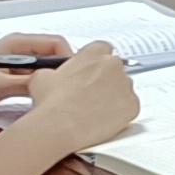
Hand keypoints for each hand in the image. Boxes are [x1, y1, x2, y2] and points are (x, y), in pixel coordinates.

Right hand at [14, 42, 141, 152]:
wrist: (62, 125)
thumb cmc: (53, 101)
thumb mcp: (42, 77)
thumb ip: (53, 71)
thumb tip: (51, 77)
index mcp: (94, 53)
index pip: (102, 49)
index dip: (95, 63)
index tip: (90, 72)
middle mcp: (113, 65)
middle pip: (114, 69)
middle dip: (105, 80)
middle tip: (90, 95)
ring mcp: (125, 85)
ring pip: (123, 89)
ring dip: (113, 97)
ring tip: (95, 110)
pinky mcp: (132, 105)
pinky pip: (130, 108)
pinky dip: (121, 114)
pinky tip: (104, 120)